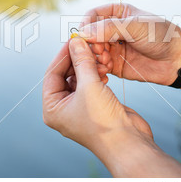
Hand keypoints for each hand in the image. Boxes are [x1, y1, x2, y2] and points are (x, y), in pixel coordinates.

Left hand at [42, 37, 180, 176]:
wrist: (128, 142)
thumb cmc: (104, 122)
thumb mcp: (90, 86)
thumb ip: (82, 61)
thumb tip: (75, 41)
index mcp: (52, 108)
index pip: (52, 74)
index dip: (63, 55)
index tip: (73, 39)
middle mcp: (63, 109)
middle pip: (65, 75)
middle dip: (78, 60)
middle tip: (88, 45)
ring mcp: (79, 108)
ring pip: (80, 78)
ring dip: (89, 67)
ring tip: (99, 59)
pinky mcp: (95, 106)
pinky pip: (91, 84)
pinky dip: (97, 75)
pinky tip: (105, 70)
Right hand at [79, 3, 180, 86]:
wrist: (177, 60)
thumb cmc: (161, 36)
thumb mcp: (135, 26)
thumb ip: (109, 28)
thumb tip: (83, 32)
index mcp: (117, 13)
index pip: (92, 15)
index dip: (86, 24)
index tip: (86, 35)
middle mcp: (112, 30)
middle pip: (89, 35)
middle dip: (91, 44)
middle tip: (101, 51)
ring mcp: (112, 47)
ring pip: (92, 51)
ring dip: (94, 57)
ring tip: (106, 61)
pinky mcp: (114, 64)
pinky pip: (99, 65)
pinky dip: (99, 68)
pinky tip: (107, 70)